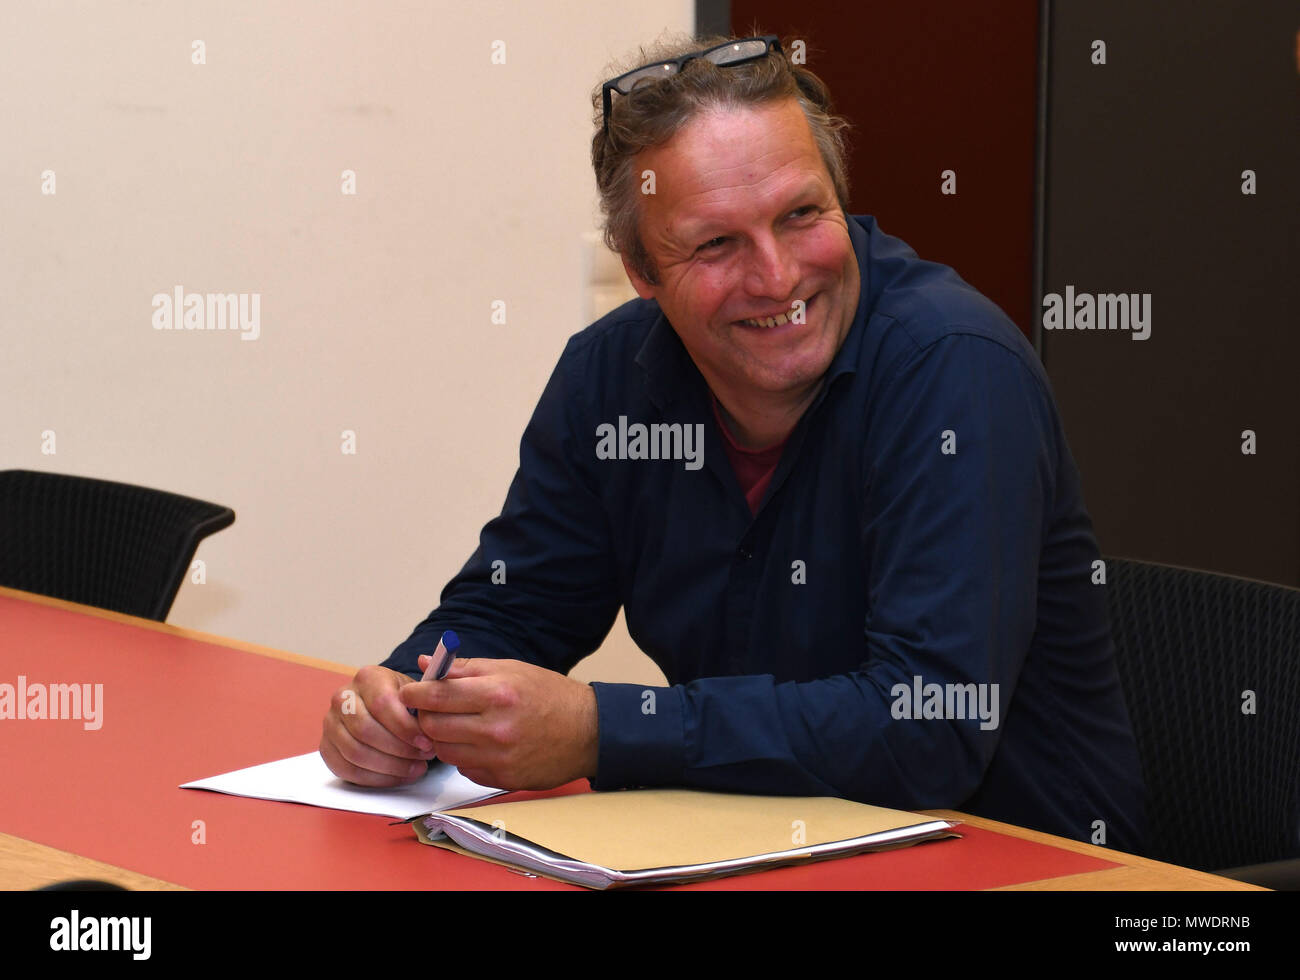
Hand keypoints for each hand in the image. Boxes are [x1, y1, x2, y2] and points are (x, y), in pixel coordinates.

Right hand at [320, 665, 437, 786]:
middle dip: (399, 750)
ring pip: (356, 753)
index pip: (382, 704)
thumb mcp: (416, 691)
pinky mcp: (326, 747)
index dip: (406, 728)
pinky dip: (376, 778)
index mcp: (367, 677)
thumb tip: (433, 716)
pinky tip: (398, 776)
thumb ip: (425, 699)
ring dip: (390, 767)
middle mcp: (342, 697)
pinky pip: (348, 769)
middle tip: (423, 758)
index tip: (427, 743)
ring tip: (416, 768)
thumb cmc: (403, 700)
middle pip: (366, 731)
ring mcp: (330, 723)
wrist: (381, 705)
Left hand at [399, 657, 598, 790]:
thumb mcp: (511, 670)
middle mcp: (496, 728)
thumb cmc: (550, 695)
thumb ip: (465, 669)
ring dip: (442, 738)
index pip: (437, 696)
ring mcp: (499, 759)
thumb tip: (426, 663)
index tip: (408, 692)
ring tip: (457, 725)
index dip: (415, 693)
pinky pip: (465, 769)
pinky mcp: (503, 780)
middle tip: (431, 709)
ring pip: (444, 752)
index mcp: (498, 694)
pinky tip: (478, 743)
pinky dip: (464, 756)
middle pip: (433, 727)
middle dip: (424, 717)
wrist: (589, 732)